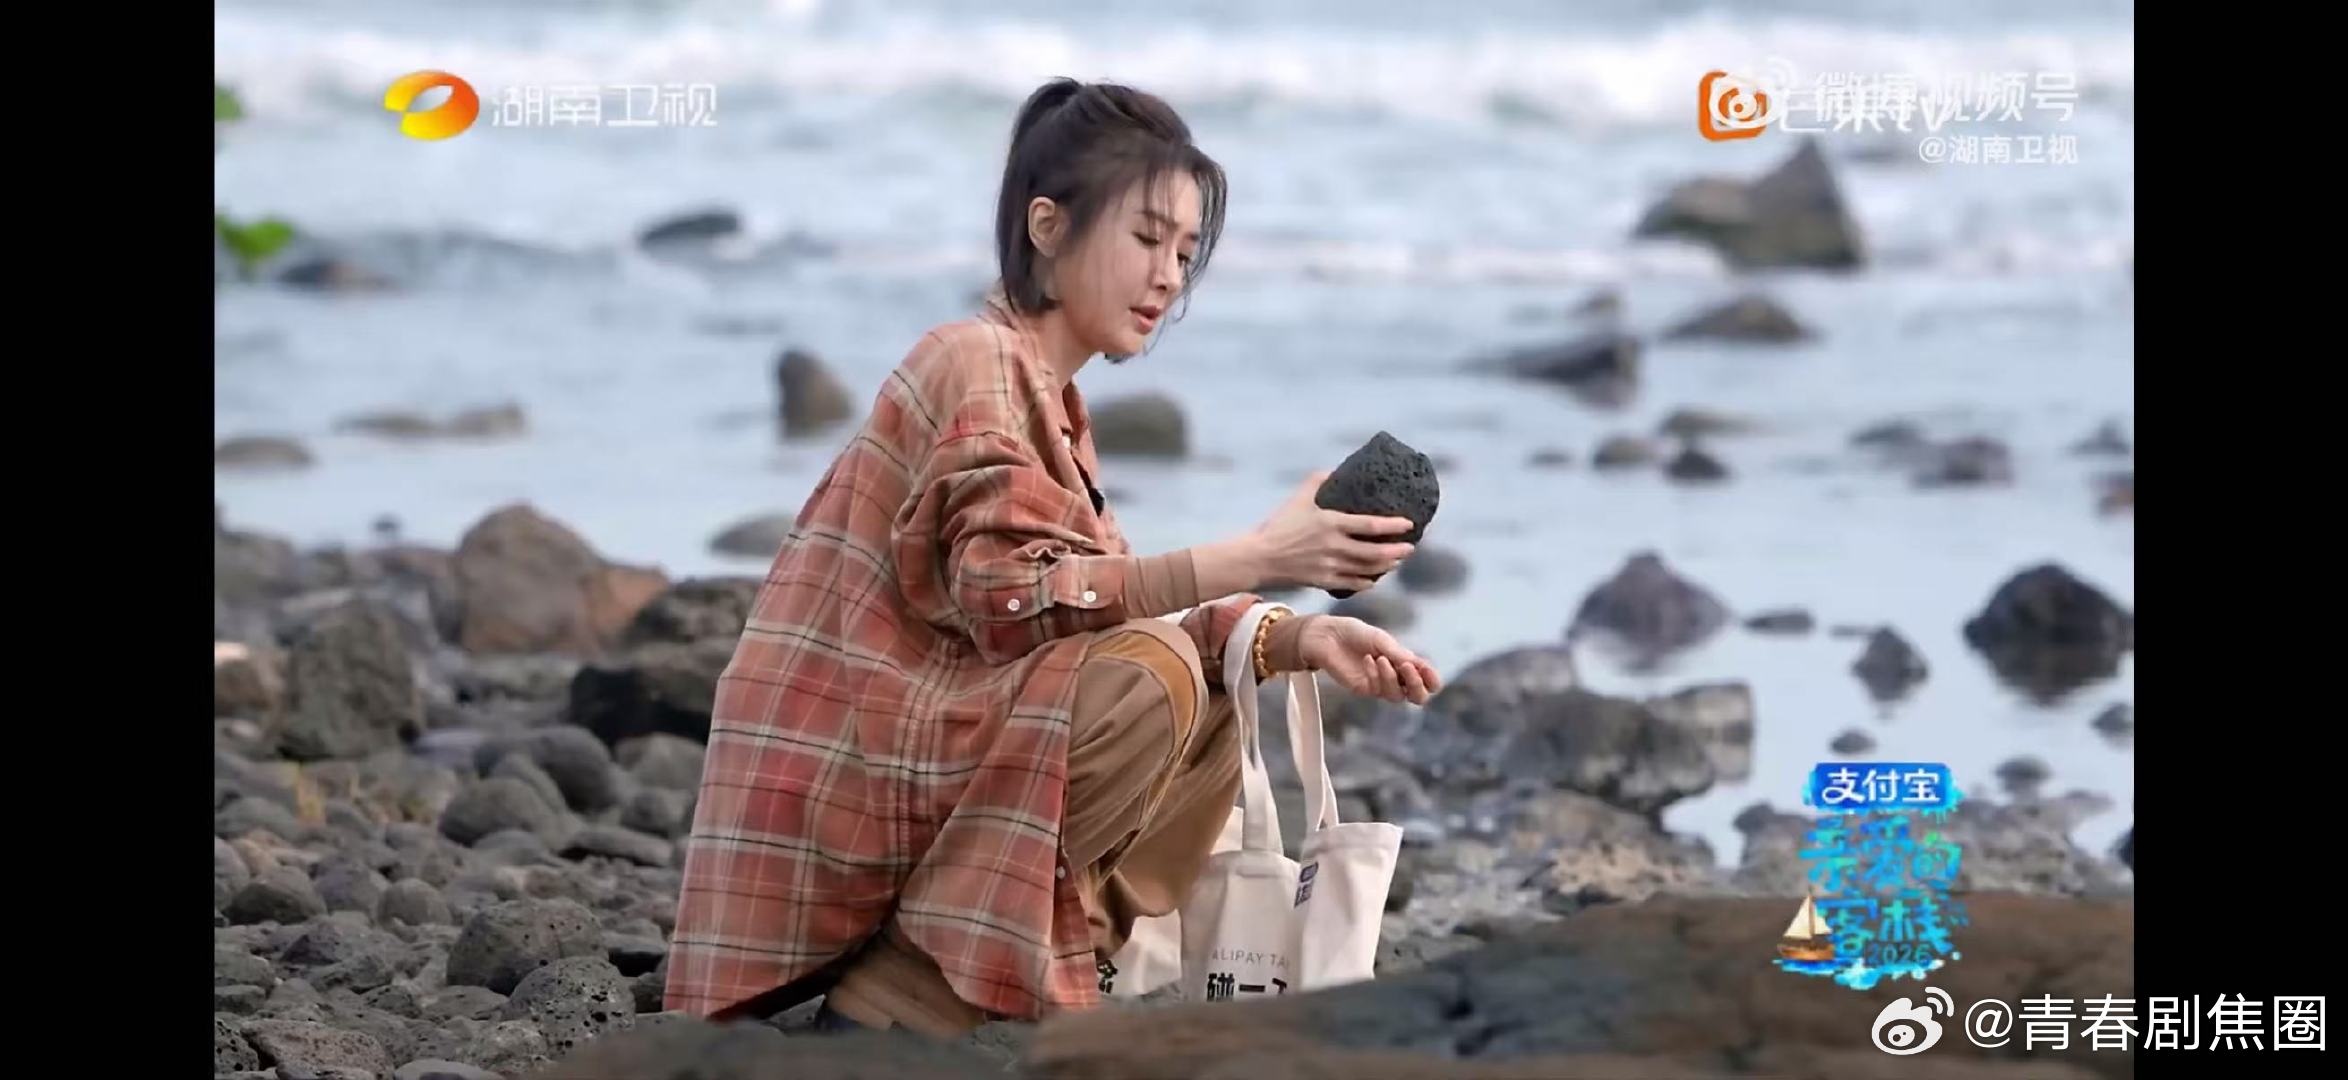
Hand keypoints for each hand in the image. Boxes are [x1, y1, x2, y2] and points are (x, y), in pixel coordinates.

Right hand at [1244, 471, 1416, 593]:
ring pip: (1367, 569)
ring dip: (1386, 566)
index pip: (1371, 525)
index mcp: (1331, 523)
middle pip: (1375, 551)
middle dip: (1397, 550)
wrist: (1258, 558)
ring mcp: (1330, 566)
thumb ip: (1317, 481)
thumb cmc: (1277, 526)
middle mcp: (1334, 546)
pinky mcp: (1322, 581)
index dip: (1393, 525)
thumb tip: (1334, 470)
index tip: (1409, 524)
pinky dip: (1367, 582)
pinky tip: (1373, 578)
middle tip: (1410, 547)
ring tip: (1397, 561)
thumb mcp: (1298, 499)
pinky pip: (1352, 584)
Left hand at [1296, 615, 1440, 704]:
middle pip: (1417, 697)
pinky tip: (1368, 659)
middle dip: (1417, 686)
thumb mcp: (1381, 640)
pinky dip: (1376, 675)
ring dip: (1392, 678)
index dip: (1432, 679)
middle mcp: (1396, 677)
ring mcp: (1380, 685)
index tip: (1427, 670)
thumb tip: (1420, 666)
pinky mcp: (1364, 689)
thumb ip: (1399, 655)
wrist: (1329, 635)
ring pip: (1398, 696)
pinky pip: (1377, 690)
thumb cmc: (1356, 634)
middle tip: (1408, 669)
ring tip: (1381, 658)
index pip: (1427, 680)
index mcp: (1405, 662)